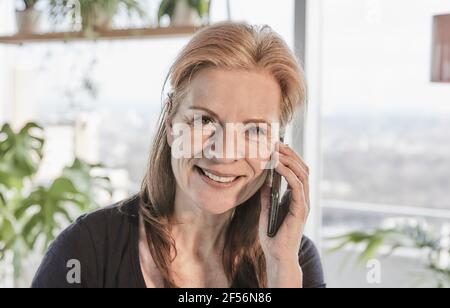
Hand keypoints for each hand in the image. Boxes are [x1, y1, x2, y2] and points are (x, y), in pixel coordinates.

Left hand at [259, 142, 309, 287]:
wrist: (277, 255)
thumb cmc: (272, 235)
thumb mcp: (266, 208)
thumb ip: (267, 194)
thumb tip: (263, 178)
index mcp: (296, 197)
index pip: (297, 171)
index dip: (289, 157)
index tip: (277, 146)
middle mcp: (303, 198)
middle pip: (302, 169)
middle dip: (290, 154)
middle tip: (277, 143)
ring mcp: (303, 204)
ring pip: (301, 174)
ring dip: (289, 160)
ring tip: (276, 150)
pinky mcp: (300, 210)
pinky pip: (297, 187)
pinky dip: (287, 173)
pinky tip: (276, 165)